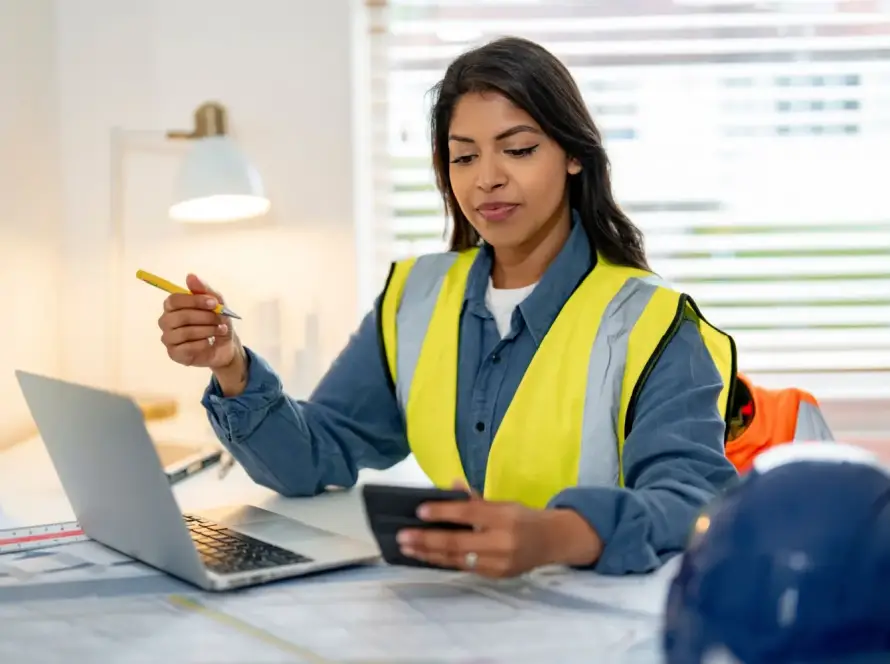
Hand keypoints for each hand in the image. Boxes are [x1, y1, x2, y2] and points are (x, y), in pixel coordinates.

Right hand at [158, 274, 237, 369]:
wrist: (225, 347)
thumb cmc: (217, 322)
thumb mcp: (216, 304)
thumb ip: (203, 290)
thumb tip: (190, 276)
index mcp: (172, 306)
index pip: (174, 300)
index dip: (194, 301)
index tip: (214, 303)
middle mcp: (166, 321)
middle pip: (179, 317)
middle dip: (204, 317)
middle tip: (220, 319)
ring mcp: (168, 339)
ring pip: (184, 332)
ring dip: (206, 330)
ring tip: (220, 330)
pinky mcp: (174, 354)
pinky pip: (186, 348)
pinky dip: (202, 344)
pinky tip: (210, 342)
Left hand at [396, 484, 602, 577]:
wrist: (552, 541)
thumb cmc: (523, 517)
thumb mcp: (504, 503)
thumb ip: (476, 499)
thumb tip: (450, 484)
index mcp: (504, 516)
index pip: (469, 513)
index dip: (443, 512)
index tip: (419, 511)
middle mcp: (502, 541)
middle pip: (458, 542)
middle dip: (427, 540)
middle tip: (403, 536)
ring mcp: (498, 562)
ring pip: (457, 559)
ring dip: (428, 553)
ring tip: (407, 548)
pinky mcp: (496, 576)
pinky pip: (464, 568)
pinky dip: (443, 561)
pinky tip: (426, 556)